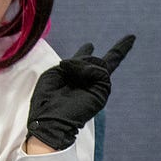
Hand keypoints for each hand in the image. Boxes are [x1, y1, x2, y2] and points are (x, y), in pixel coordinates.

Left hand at [25, 35, 135, 151]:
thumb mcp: (56, 72)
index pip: (91, 61)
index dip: (96, 50)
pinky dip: (89, 70)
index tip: (114, 41)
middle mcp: (89, 82)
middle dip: (81, 59)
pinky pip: (102, 72)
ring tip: (67, 70)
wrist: (49, 119)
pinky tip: (78, 74)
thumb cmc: (46, 99)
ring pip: (100, 63)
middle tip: (65, 67)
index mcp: (76, 77)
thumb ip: (75, 62)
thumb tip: (93, 63)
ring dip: (82, 63)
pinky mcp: (102, 92)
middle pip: (98, 60)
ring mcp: (97, 87)